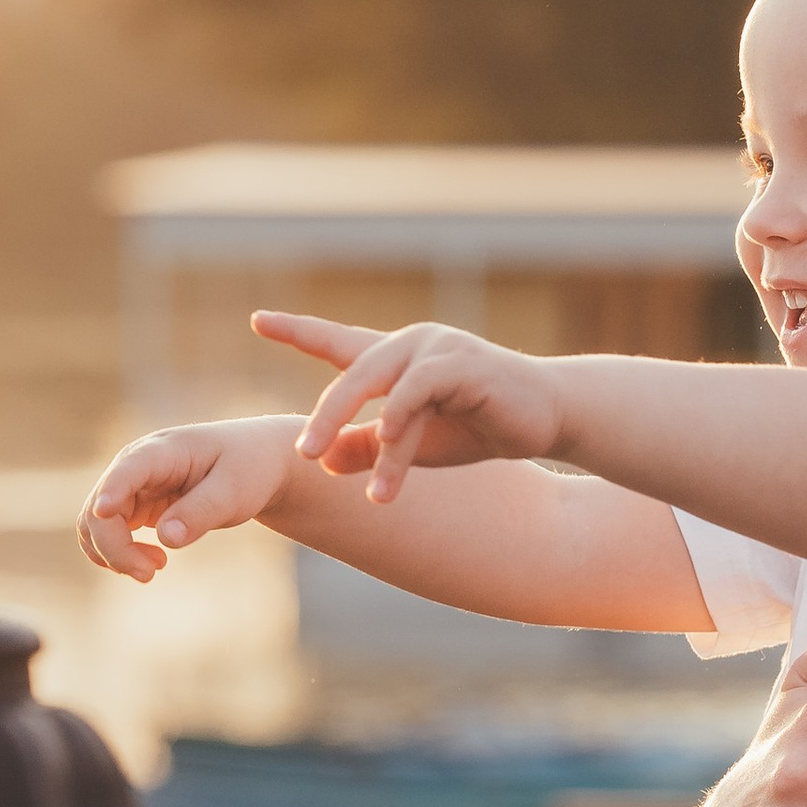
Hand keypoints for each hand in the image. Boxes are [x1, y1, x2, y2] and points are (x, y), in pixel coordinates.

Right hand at [78, 419, 297, 578]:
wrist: (256, 464)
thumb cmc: (249, 470)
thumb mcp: (236, 491)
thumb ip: (202, 512)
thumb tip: (168, 538)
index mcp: (163, 451)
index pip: (128, 469)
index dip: (112, 490)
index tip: (103, 513)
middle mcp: (136, 465)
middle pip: (100, 508)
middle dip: (116, 547)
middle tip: (152, 573)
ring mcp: (131, 486)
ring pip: (95, 524)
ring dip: (114, 554)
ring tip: (155, 569)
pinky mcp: (134, 506)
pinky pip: (107, 533)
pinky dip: (118, 554)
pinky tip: (149, 564)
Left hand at [256, 311, 562, 499]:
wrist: (549, 419)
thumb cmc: (482, 427)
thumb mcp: (417, 446)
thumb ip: (372, 448)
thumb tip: (323, 460)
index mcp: (396, 360)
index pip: (338, 341)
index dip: (297, 330)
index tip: (258, 320)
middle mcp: (411, 344)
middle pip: (350, 371)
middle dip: (325, 415)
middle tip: (303, 453)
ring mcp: (437, 348)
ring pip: (382, 389)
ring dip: (372, 441)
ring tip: (368, 486)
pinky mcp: (462, 362)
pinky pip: (418, 391)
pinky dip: (402, 422)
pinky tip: (393, 449)